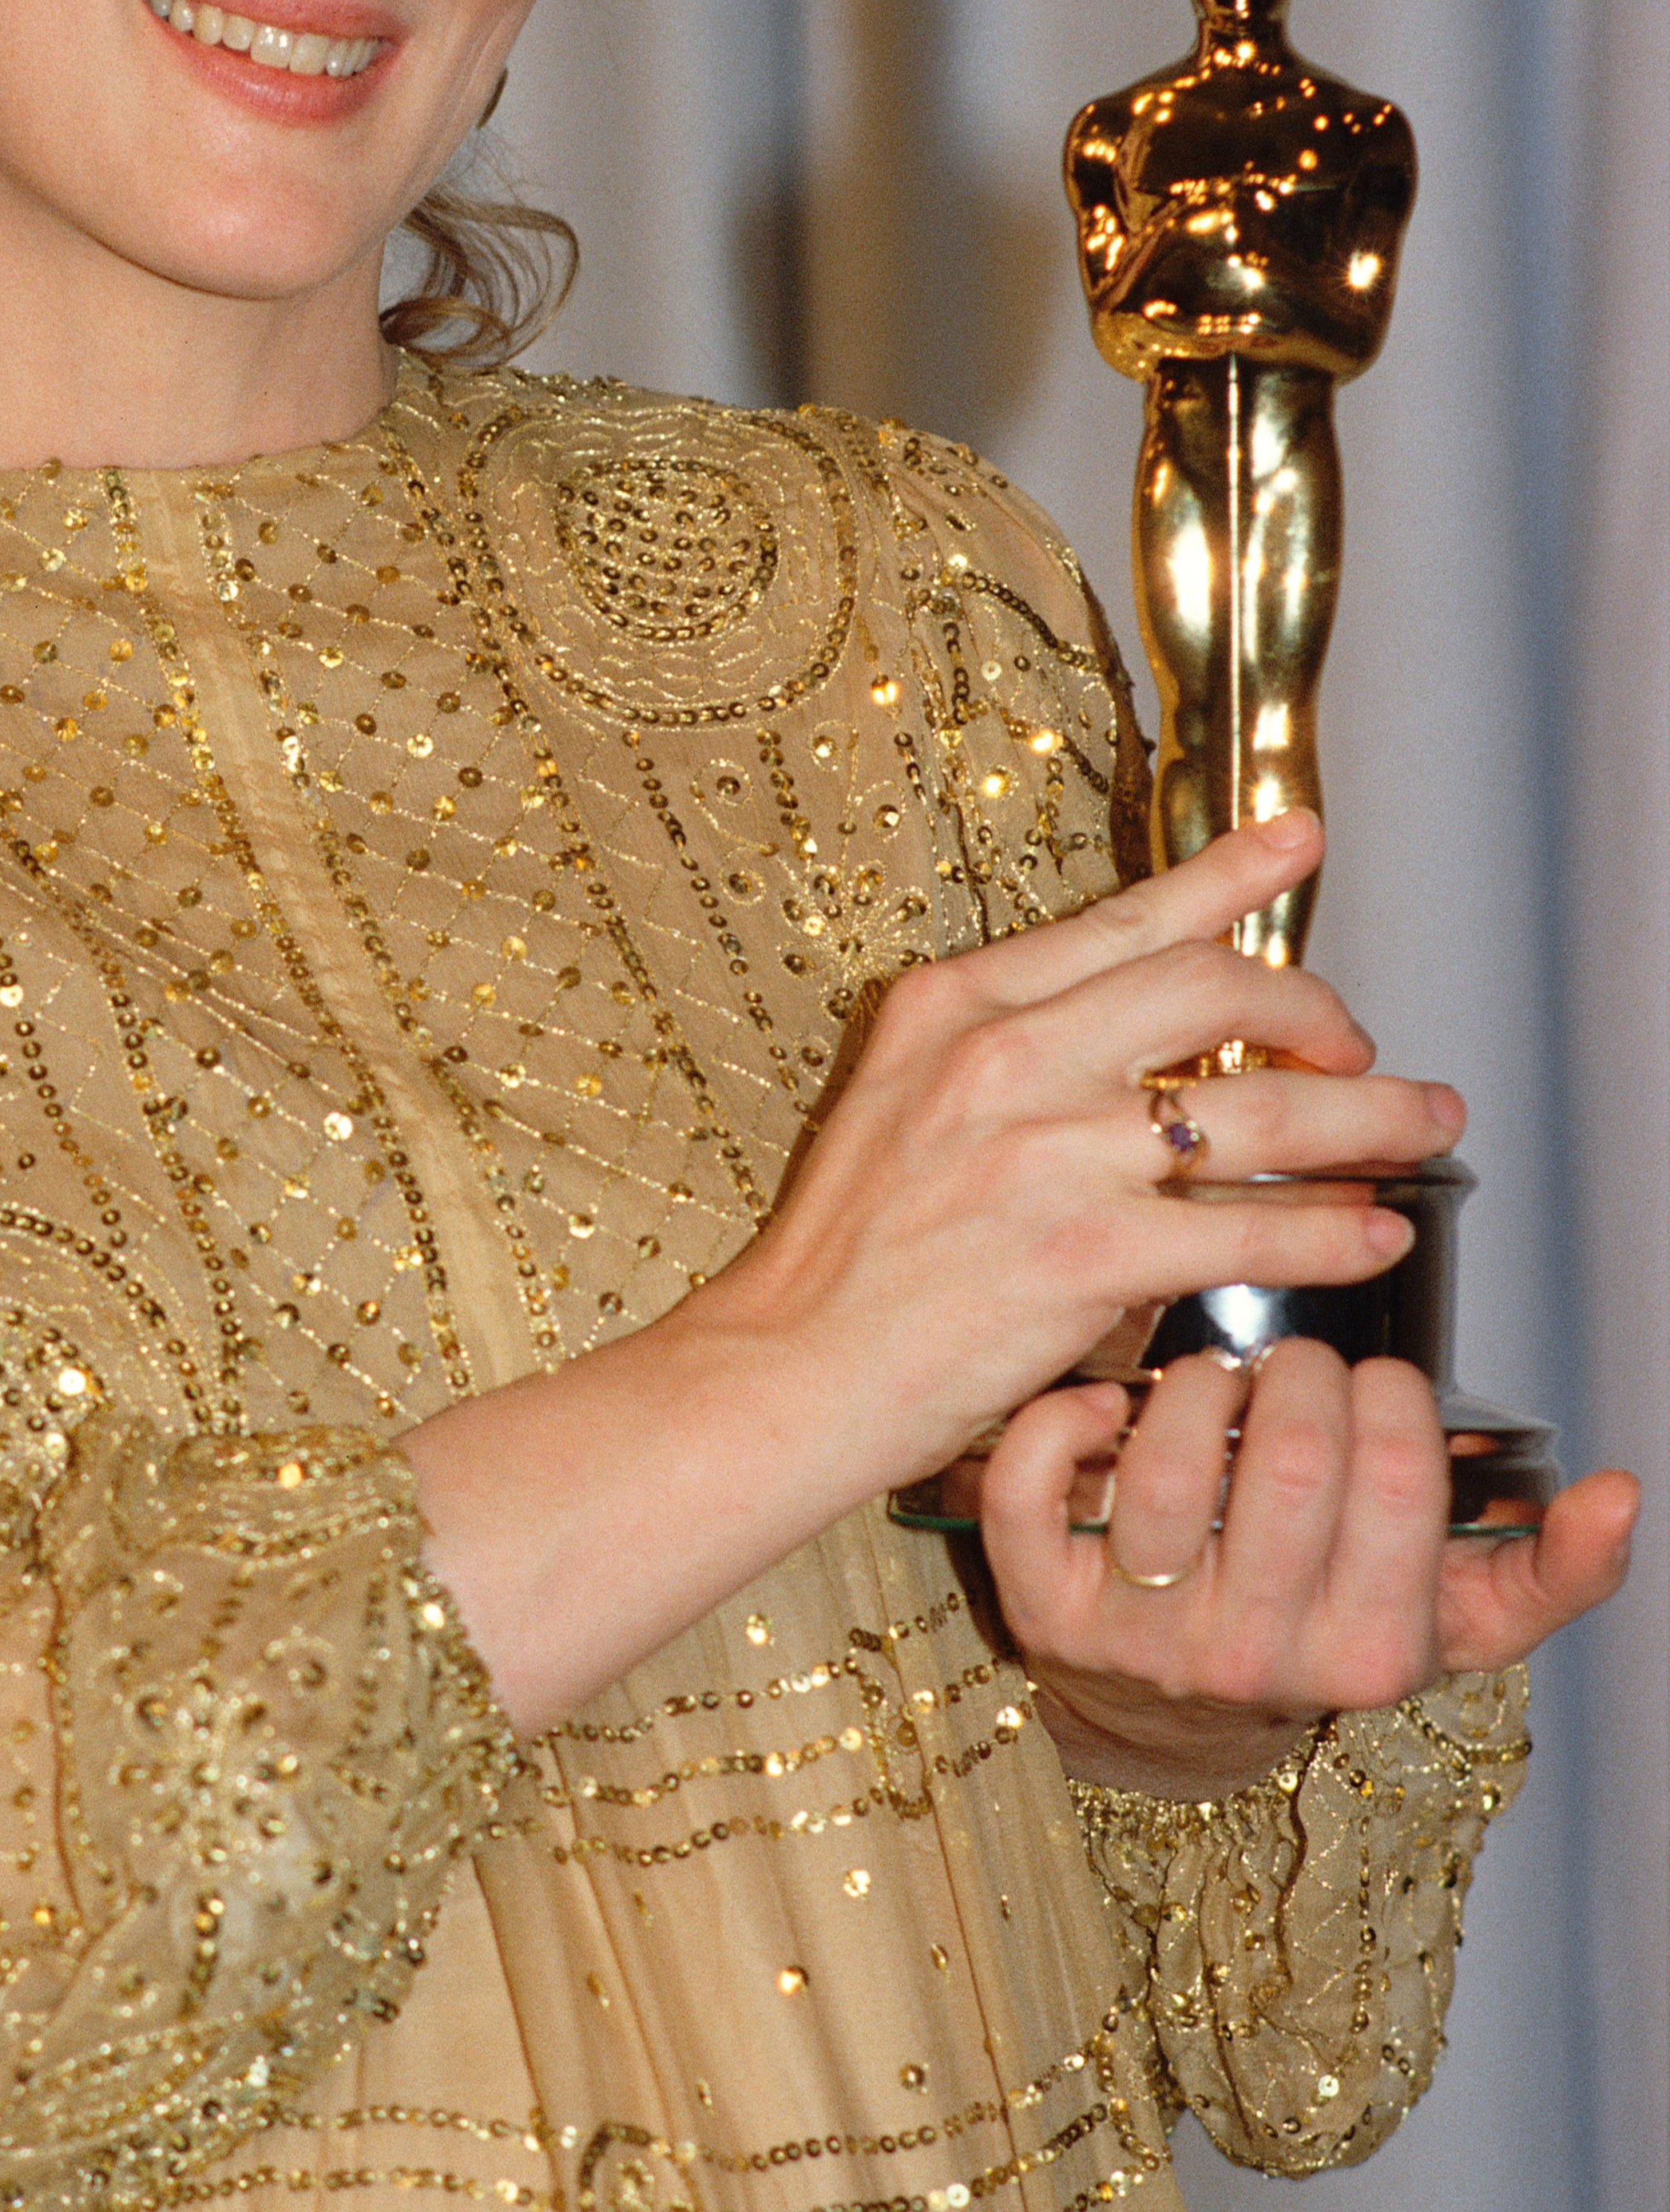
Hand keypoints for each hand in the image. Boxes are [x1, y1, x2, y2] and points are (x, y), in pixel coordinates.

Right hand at [714, 807, 1459, 1498]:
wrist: (787, 1369)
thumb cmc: (844, 1256)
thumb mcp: (902, 1103)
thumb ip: (1011, 1060)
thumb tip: (1141, 1062)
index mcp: (955, 1007)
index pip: (1122, 922)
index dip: (1227, 878)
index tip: (1295, 842)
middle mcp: (1002, 1058)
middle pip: (1210, 987)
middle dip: (1317, 1010)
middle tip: (1360, 1045)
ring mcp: (1044, 1154)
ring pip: (1257, 1113)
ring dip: (1368, 1117)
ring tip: (1424, 1126)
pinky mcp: (1080, 1256)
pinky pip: (1246, 1232)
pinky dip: (1331, 1232)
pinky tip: (1376, 1235)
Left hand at [982, 1340, 1641, 1792]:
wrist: (1175, 1721)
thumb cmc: (1323, 1635)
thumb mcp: (1453, 1622)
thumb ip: (1551, 1569)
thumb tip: (1616, 1495)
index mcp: (1365, 1653)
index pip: (1400, 1477)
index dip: (1392, 1397)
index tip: (1376, 1386)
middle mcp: (1251, 1655)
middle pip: (1290, 1456)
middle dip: (1302, 1373)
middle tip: (1295, 1369)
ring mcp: (1137, 1635)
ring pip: (1165, 1462)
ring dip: (1195, 1384)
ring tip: (1219, 1382)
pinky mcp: (1039, 1607)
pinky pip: (1029, 1491)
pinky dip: (1061, 1421)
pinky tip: (1108, 1405)